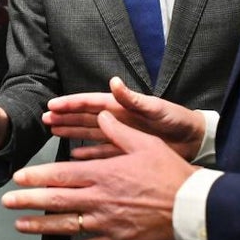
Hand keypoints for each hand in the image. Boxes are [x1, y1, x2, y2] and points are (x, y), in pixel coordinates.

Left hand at [1, 111, 195, 239]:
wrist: (193, 207)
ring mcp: (107, 223)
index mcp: (104, 173)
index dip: (37, 176)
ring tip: (19, 225)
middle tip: (6, 202)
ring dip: (39, 226)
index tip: (19, 177)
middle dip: (28, 201)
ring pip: (66, 225)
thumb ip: (119, 131)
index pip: (62, 174)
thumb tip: (101, 116)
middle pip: (56, 200)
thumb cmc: (171, 173)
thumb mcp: (146, 143)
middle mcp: (100, 198)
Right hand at [43, 76, 207, 159]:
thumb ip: (133, 98)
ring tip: (54, 132)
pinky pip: (102, 151)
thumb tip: (114, 83)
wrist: (194, 140)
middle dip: (65, 117)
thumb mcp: (155, 108)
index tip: (52, 105)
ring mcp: (121, 134)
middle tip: (45, 119)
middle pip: (85, 117)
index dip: (71, 103)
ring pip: (90, 133)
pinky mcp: (127, 150)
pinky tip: (76, 156)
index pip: (90, 102)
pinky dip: (89, 154)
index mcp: (122, 106)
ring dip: (72, 132)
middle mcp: (118, 119)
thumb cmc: (177, 120)